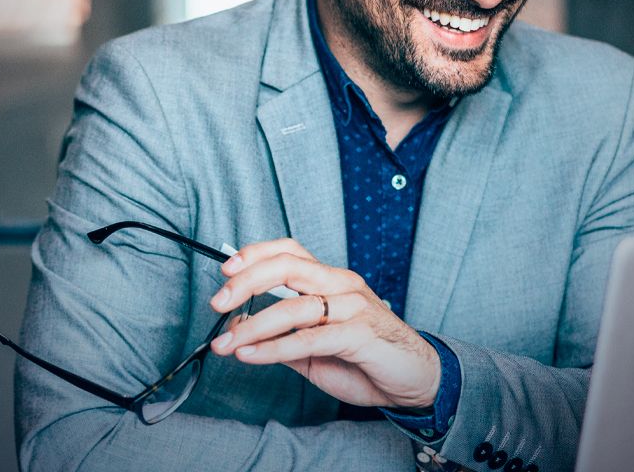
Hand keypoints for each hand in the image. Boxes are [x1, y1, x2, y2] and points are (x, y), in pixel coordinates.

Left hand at [206, 237, 440, 409]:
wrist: (415, 381)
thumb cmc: (365, 360)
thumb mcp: (313, 348)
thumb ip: (279, 335)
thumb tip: (237, 326)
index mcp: (331, 281)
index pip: (290, 252)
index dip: (256, 254)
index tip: (225, 269)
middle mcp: (342, 286)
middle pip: (288, 266)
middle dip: (246, 281)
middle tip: (218, 301)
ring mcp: (353, 308)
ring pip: (295, 306)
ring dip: (253, 326)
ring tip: (226, 343)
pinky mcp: (360, 336)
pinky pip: (309, 339)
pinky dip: (275, 348)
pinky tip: (251, 355)